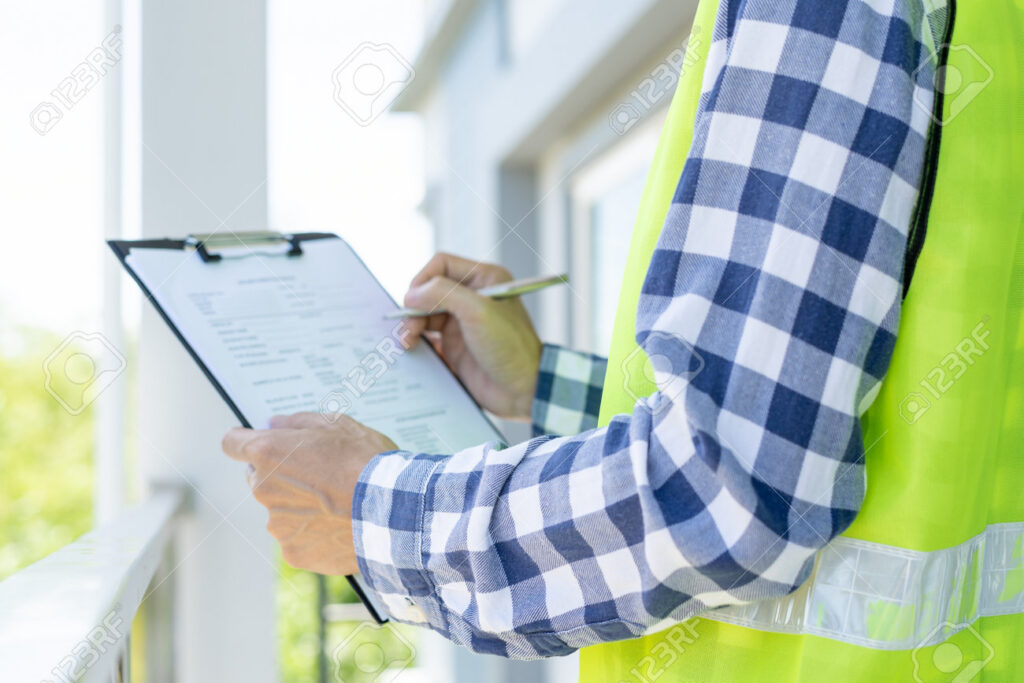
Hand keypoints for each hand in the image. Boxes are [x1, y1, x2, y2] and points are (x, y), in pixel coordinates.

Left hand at [221, 412, 397, 575]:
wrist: (393, 511)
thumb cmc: (366, 461)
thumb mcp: (338, 424)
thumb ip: (297, 422)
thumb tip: (273, 425)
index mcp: (268, 452)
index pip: (232, 442)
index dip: (245, 441)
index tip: (258, 443)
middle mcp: (263, 488)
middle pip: (258, 478)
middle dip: (280, 474)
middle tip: (317, 474)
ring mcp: (276, 524)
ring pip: (280, 510)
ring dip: (299, 506)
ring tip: (337, 503)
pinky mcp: (293, 552)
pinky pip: (297, 538)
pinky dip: (313, 533)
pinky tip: (340, 525)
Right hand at [400, 253, 541, 420]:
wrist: (523, 391)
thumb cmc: (510, 348)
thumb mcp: (478, 312)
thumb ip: (443, 294)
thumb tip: (411, 295)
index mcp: (484, 279)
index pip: (441, 265)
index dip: (423, 280)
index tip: (412, 301)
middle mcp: (472, 297)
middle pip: (429, 291)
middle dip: (414, 307)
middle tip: (408, 329)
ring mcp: (463, 323)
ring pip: (424, 315)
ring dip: (411, 326)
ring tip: (407, 343)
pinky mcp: (456, 346)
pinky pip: (428, 338)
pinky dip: (417, 342)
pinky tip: (414, 352)